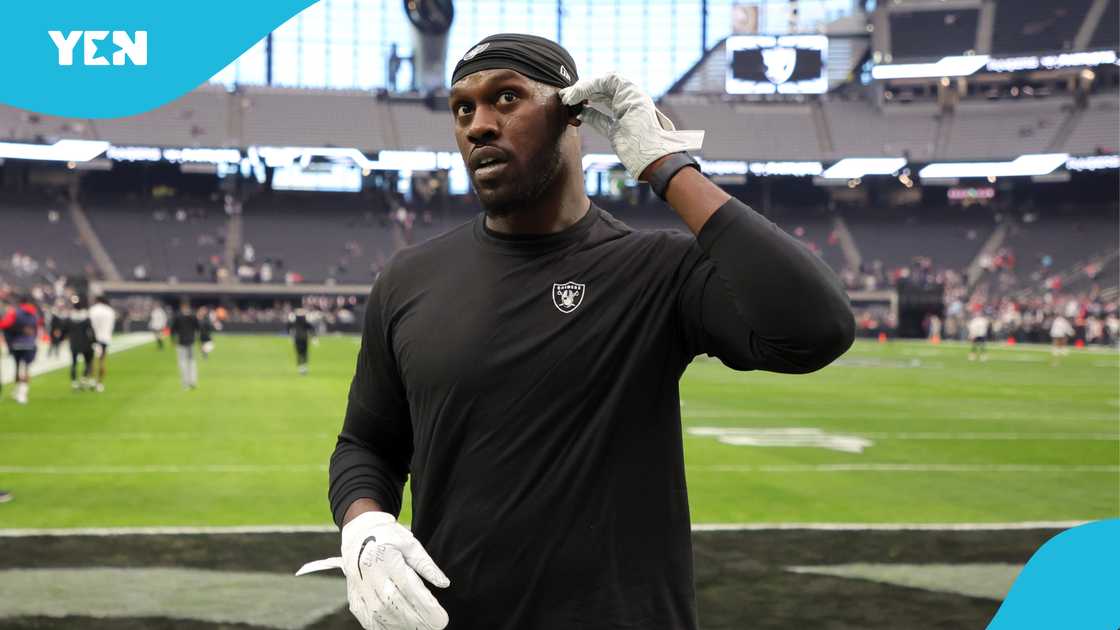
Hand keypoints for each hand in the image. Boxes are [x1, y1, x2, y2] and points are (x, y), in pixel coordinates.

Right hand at [300, 511, 450, 629]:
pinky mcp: (353, 594)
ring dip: (400, 625)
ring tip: (419, 629)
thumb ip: (426, 565)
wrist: (358, 531)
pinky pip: (364, 616)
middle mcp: (372, 574)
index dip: (427, 606)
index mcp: (388, 559)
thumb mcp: (411, 544)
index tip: (442, 619)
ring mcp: (360, 586)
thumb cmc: (388, 536)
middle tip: (434, 627)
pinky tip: (394, 628)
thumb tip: (444, 583)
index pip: (410, 588)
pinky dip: (380, 626)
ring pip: (380, 613)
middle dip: (417, 620)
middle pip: (396, 604)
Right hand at [559, 72, 703, 180]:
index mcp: (632, 94)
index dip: (587, 84)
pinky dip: (588, 113)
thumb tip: (581, 112)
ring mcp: (623, 113)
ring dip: (585, 99)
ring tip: (569, 102)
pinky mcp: (618, 128)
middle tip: (566, 97)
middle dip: (583, 90)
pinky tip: (578, 114)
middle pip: (602, 87)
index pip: (607, 80)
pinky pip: (601, 116)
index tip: (573, 95)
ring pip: (601, 99)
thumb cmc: (642, 141)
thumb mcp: (622, 119)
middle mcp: (628, 100)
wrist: (653, 161)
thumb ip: (600, 116)